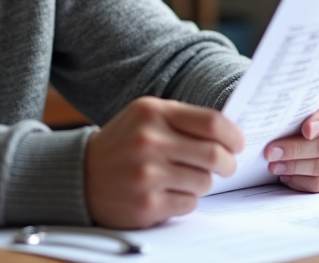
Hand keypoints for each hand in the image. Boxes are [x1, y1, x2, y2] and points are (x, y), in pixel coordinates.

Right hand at [84, 96, 243, 228]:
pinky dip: (186, 199)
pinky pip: (189, 203)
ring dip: (203, 181)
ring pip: (204, 181)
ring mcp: (146, 175)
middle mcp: (148, 141)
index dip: (232, 135)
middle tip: (226, 166)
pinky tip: (169, 191)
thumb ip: (183, 118)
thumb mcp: (145, 116)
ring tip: (186, 177)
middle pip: (214, 155)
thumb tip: (229, 132)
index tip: (237, 143)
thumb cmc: (123, 143)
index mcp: (152, 112)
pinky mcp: (146, 205)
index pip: (211, 122)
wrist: (81, 174)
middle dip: (228, 163)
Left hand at [262, 89, 318, 192]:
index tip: (305, 130)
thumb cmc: (300, 110)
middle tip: (271, 152)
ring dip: (295, 167)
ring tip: (274, 165)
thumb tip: (270, 109)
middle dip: (295, 149)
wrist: (306, 122)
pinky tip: (286, 176)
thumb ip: (293, 102)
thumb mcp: (299, 100)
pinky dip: (302, 181)